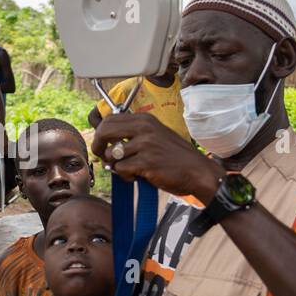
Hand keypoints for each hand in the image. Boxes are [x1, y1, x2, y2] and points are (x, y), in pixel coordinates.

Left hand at [91, 112, 222, 201]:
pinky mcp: (146, 161)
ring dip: (116, 166)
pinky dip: (126, 176)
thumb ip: (134, 135)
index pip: (110, 119)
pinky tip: (138, 176)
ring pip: (111, 154)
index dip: (100, 134)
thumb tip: (106, 142)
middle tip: (103, 158)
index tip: (101, 145)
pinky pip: (121, 169)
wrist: (197, 171)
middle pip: (104, 131)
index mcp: (145, 119)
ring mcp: (145, 144)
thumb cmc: (176, 157)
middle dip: (98, 147)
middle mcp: (144, 128)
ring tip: (131, 170)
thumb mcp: (156, 136)